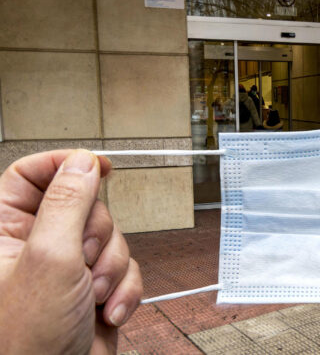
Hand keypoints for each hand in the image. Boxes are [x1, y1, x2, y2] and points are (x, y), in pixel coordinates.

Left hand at [0, 150, 142, 353]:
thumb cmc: (27, 339)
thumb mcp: (50, 259)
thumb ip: (67, 204)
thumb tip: (82, 164)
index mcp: (4, 230)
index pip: (31, 174)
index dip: (66, 165)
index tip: (97, 166)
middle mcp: (35, 244)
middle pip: (85, 205)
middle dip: (98, 236)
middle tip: (85, 258)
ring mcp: (67, 266)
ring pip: (111, 237)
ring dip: (113, 268)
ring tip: (93, 294)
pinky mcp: (93, 286)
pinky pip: (125, 267)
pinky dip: (124, 288)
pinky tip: (106, 309)